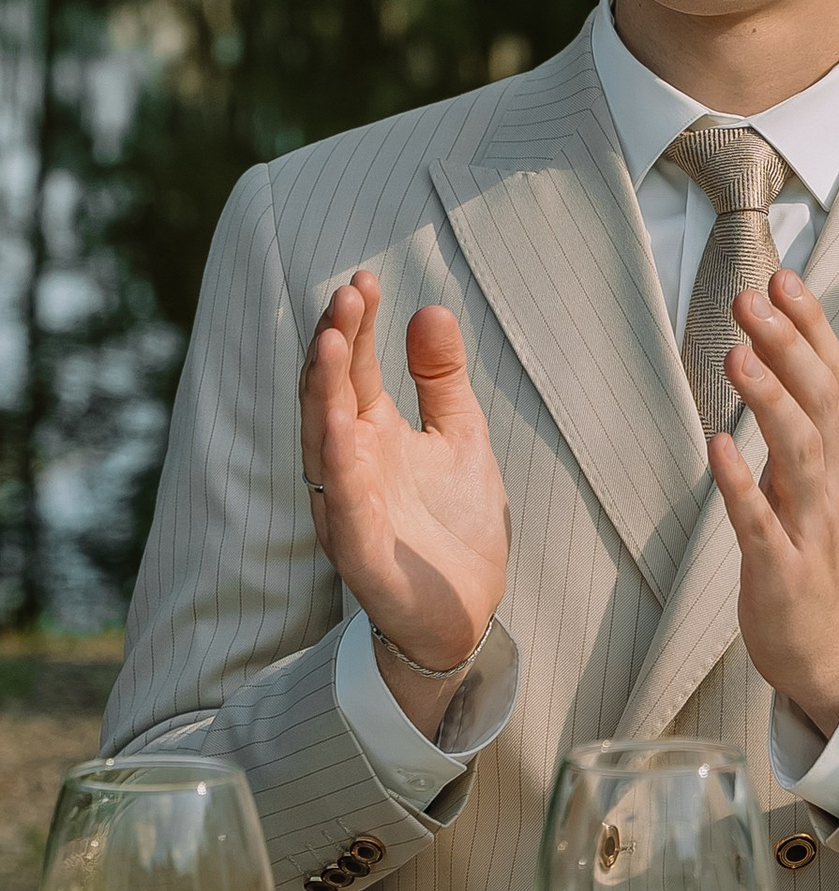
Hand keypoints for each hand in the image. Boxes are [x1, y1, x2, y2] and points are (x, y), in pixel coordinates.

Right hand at [299, 272, 509, 736]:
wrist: (464, 611)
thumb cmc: (453, 523)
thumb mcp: (460, 436)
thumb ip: (441, 378)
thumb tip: (430, 308)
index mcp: (371, 433)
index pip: (355, 367)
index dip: (358, 324)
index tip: (365, 278)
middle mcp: (349, 463)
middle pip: (330, 393)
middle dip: (335, 344)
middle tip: (346, 293)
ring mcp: (347, 504)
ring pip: (322, 439)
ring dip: (325, 389)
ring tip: (334, 338)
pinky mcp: (357, 548)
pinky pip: (339, 501)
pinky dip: (336, 461)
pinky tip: (339, 422)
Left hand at [709, 269, 838, 732]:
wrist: (829, 652)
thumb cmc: (807, 561)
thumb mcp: (806, 485)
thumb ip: (792, 428)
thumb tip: (768, 361)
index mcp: (831, 460)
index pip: (831, 379)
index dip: (811, 327)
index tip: (783, 277)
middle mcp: (827, 485)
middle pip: (821, 402)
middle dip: (790, 345)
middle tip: (753, 295)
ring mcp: (807, 528)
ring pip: (801, 453)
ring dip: (770, 401)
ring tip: (737, 355)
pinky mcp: (780, 570)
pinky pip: (761, 523)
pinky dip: (742, 484)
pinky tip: (718, 448)